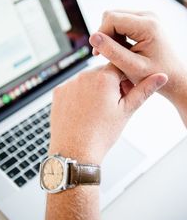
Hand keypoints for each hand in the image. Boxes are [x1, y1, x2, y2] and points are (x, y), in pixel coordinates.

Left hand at [49, 63, 166, 163]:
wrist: (74, 152)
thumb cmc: (101, 134)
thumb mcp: (126, 111)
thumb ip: (143, 90)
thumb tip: (160, 76)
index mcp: (104, 78)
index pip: (120, 68)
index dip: (124, 81)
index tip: (124, 94)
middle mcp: (84, 76)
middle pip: (103, 73)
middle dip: (110, 85)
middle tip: (112, 105)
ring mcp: (69, 83)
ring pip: (87, 80)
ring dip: (94, 88)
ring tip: (96, 110)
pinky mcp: (58, 92)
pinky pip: (73, 87)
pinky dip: (79, 94)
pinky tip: (83, 110)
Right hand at [89, 10, 186, 105]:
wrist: (174, 76)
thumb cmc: (155, 75)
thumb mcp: (132, 67)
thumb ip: (112, 52)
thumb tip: (93, 37)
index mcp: (147, 25)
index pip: (111, 18)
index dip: (100, 34)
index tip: (98, 53)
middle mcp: (148, 15)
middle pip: (111, 15)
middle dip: (105, 35)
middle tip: (107, 55)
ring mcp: (147, 17)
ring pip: (114, 18)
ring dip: (110, 36)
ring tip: (117, 54)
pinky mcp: (144, 21)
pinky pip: (121, 22)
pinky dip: (117, 36)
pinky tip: (122, 50)